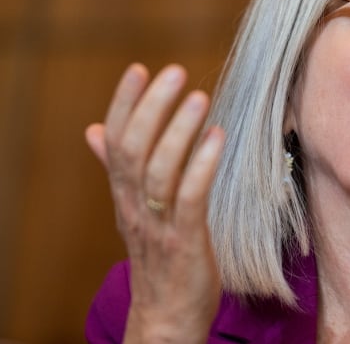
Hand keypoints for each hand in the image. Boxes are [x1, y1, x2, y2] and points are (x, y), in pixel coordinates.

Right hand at [85, 63, 223, 342]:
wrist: (166, 316)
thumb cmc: (158, 256)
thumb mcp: (134, 209)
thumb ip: (118, 169)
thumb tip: (96, 131)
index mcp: (123, 195)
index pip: (116, 142)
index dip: (124, 104)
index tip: (138, 68)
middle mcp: (135, 206)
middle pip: (134, 150)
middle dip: (151, 107)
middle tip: (174, 72)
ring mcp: (158, 225)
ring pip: (159, 171)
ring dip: (178, 131)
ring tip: (199, 97)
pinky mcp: (185, 242)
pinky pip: (189, 199)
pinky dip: (201, 166)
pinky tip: (218, 137)